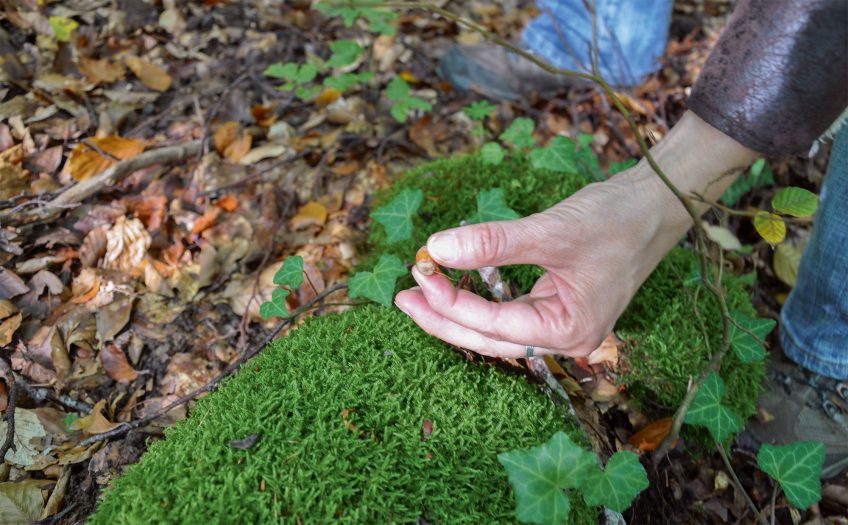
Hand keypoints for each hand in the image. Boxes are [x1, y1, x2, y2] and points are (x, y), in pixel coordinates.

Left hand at [394, 172, 685, 358]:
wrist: (656, 205)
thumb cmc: (616, 220)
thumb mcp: (551, 230)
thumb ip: (493, 242)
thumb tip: (437, 247)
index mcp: (570, 330)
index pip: (494, 325)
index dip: (450, 301)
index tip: (420, 271)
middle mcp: (565, 337)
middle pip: (489, 339)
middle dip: (443, 319)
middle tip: (402, 299)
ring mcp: (560, 323)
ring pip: (495, 330)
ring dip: (456, 312)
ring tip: (417, 295)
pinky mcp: (556, 305)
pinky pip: (507, 313)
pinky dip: (478, 300)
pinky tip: (453, 287)